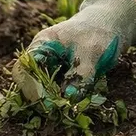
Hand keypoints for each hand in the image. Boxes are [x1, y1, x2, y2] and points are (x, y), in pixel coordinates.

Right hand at [14, 0, 135, 99]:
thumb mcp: (92, 51)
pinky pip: (57, 92)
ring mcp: (52, 68)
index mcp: (42, 44)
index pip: (23, 68)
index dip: (29, 87)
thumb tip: (70, 98)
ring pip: (43, 91)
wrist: (112, 24)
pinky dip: (63, 100)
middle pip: (30, 83)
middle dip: (41, 99)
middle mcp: (42, 57)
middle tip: (57, 111)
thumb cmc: (99, 31)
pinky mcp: (63, 77)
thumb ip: (81, 73)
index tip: (44, 101)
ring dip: (52, 102)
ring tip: (65, 110)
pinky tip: (73, 105)